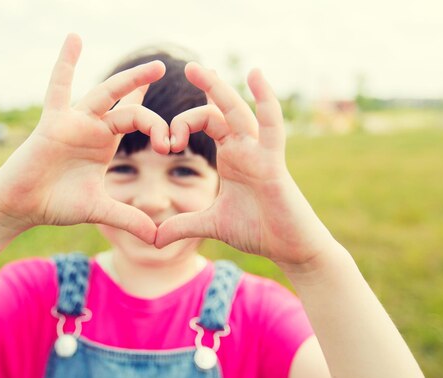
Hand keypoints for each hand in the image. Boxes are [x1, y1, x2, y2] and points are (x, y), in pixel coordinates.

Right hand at [0, 34, 169, 242]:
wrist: (22, 206)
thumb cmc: (56, 203)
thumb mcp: (100, 210)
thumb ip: (128, 219)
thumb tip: (157, 238)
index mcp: (105, 142)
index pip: (138, 121)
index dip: (158, 124)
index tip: (172, 142)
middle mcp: (93, 127)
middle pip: (129, 107)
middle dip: (149, 100)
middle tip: (169, 75)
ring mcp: (75, 121)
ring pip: (106, 93)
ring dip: (129, 79)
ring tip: (155, 66)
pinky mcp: (54, 122)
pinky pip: (59, 88)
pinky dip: (65, 64)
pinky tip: (74, 38)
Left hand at [155, 63, 335, 268]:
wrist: (288, 247)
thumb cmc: (258, 230)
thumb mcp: (211, 224)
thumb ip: (183, 225)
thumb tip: (154, 239)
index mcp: (230, 157)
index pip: (206, 123)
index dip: (182, 124)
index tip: (165, 144)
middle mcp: (243, 148)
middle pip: (219, 111)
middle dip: (206, 87)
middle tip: (187, 65)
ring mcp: (259, 152)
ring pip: (237, 112)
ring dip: (219, 89)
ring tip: (200, 67)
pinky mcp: (273, 161)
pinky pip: (271, 125)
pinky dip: (266, 99)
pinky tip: (256, 75)